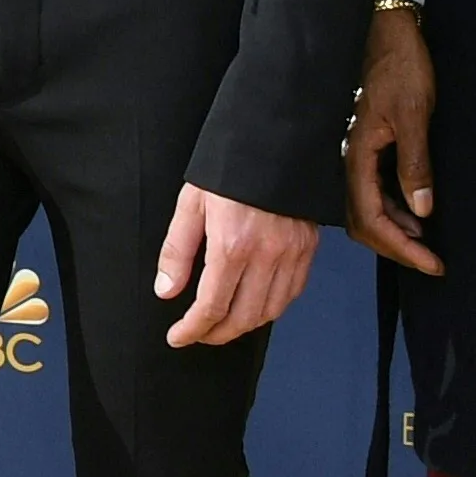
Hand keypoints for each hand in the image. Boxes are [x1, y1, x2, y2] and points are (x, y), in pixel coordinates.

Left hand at [153, 183, 318, 348]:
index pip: (211, 306)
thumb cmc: (227, 169)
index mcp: (232, 245)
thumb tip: (167, 292)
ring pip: (270, 311)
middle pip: (243, 317)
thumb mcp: (191, 205)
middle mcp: (266, 256)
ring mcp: (292, 253)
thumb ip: (177, 251)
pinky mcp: (308, 248)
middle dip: (217, 334)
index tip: (178, 337)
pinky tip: (254, 304)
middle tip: (199, 334)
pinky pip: (292, 293)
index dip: (192, 330)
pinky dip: (272, 308)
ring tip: (223, 323)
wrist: (273, 139)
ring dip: (244, 325)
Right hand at [347, 4, 444, 279]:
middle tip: (431, 261)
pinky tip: (413, 212)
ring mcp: (354, 155)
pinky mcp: (364, 146)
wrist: (385, 30)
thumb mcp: (414, 115)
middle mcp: (348, 161)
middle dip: (396, 247)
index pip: (372, 219)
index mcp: (356, 156)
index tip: (432, 263)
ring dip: (393, 231)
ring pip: (365, 209)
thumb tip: (422, 212)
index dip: (401, 248)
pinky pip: (371, 191)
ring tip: (424, 241)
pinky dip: (392, 210)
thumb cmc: (400, 67)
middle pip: (363, 222)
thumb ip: (415, 165)